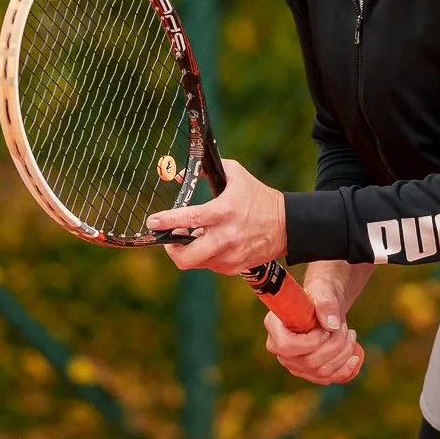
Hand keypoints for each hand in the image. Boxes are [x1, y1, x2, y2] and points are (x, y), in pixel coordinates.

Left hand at [154, 157, 287, 276]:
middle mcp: (225, 237)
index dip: (166, 221)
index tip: (152, 221)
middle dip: (171, 250)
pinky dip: (206, 255)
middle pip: (185, 257)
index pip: (188, 219)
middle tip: (170, 238)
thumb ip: (207, 171)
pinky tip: (214, 242)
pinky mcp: (235, 267)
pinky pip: (210, 265)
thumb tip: (178, 175)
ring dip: (191, 250)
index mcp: (224, 211)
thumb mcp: (235, 175)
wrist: (287, 225)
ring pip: (196, 262)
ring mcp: (230, 256)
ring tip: (198, 236)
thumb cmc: (258, 197)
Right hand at [265, 260, 363, 383]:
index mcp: (275, 328)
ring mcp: (295, 365)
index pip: (287, 346)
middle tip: (344, 328)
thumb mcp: (322, 291)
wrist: (325, 308)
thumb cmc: (319, 296)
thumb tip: (332, 325)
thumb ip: (326, 303)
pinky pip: (328, 378)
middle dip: (334, 345)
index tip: (327, 329)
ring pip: (321, 371)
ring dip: (343, 354)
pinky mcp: (309, 373)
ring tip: (350, 334)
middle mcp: (281, 351)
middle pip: (308, 362)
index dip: (311, 342)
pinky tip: (354, 356)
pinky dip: (345, 370)